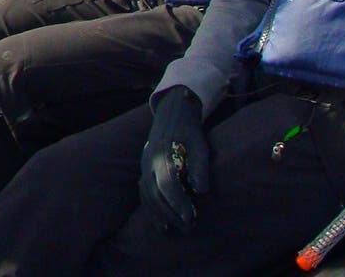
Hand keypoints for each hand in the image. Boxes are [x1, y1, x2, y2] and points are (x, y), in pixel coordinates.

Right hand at [139, 87, 210, 232]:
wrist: (172, 113)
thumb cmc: (189, 129)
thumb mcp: (200, 143)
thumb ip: (200, 166)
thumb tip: (202, 191)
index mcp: (162, 153)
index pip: (167, 183)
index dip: (177, 202)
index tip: (189, 217)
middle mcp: (148, 161)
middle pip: (155, 193)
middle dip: (170, 213)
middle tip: (188, 228)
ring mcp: (143, 165)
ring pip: (146, 194)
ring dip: (158, 214)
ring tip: (172, 230)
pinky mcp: (143, 169)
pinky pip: (142, 192)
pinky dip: (149, 209)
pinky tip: (159, 222)